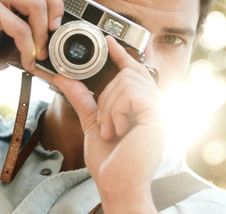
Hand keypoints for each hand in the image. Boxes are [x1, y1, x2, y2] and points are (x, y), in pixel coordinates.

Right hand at [0, 0, 83, 80]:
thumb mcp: (21, 24)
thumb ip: (40, 16)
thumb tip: (71, 23)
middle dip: (59, 6)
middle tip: (57, 29)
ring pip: (37, 4)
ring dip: (43, 34)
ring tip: (40, 52)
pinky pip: (22, 27)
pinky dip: (29, 48)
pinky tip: (28, 60)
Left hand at [54, 37, 166, 212]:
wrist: (117, 184)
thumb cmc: (110, 160)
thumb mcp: (93, 123)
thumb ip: (83, 99)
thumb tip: (65, 78)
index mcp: (144, 106)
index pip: (135, 72)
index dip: (122, 55)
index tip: (109, 41)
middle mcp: (156, 105)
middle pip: (128, 74)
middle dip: (107, 97)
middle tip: (107, 124)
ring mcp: (160, 109)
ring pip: (126, 82)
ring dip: (110, 108)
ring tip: (113, 131)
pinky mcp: (158, 114)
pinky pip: (130, 94)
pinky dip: (116, 112)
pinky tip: (120, 131)